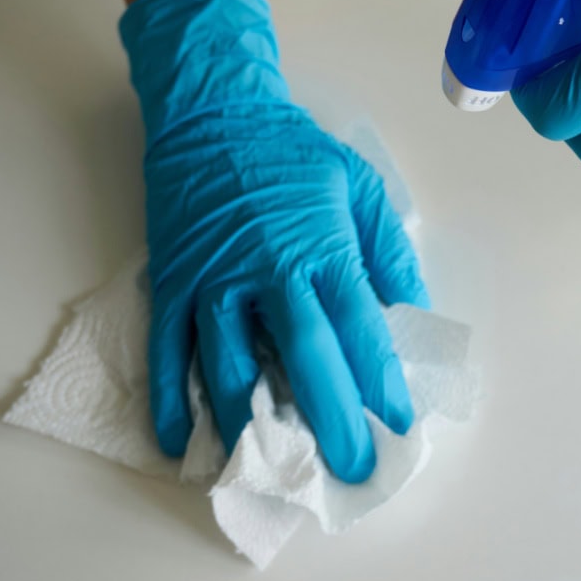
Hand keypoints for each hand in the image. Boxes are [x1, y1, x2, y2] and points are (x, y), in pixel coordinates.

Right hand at [120, 0, 427, 482]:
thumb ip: (388, 251)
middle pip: (303, 361)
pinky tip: (183, 442)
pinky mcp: (171, 281)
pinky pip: (167, 351)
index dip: (380, 383)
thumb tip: (413, 312)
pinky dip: (170, 400)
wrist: (213, 110)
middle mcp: (268, 271)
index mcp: (321, 247)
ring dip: (253, 425)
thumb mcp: (360, 185)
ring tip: (275, 470)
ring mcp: (212, 280)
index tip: (399, 425)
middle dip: (331, 422)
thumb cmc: (293, 150)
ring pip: (231, 367)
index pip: (359, 329)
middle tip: (350, 470)